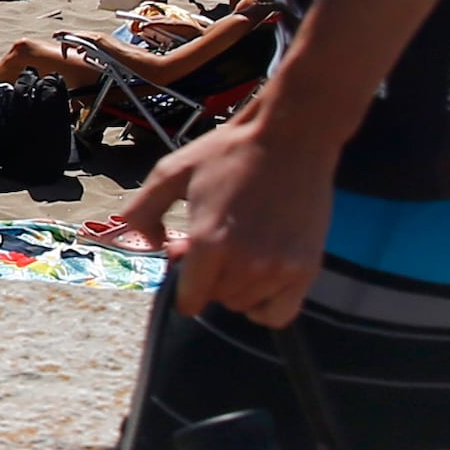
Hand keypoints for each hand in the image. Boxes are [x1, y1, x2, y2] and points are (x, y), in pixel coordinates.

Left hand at [102, 102, 332, 330]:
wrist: (292, 136)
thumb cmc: (230, 152)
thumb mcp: (172, 171)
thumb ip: (143, 210)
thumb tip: (148, 244)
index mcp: (210, 242)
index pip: (188, 301)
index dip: (182, 284)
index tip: (186, 258)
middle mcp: (246, 262)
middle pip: (215, 299)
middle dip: (208, 277)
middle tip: (215, 243)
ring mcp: (280, 268)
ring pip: (243, 304)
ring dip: (236, 285)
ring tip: (240, 248)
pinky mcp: (306, 268)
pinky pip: (279, 313)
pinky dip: (265, 305)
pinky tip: (260, 279)